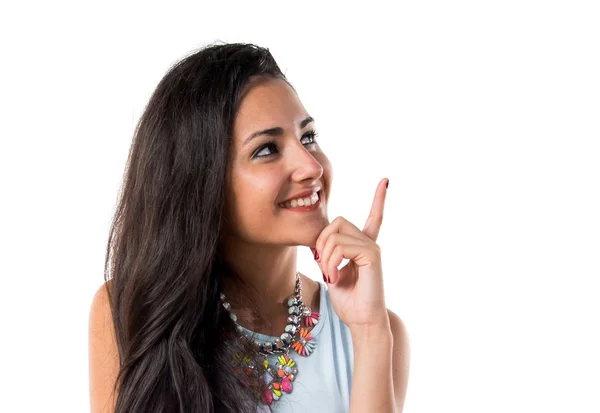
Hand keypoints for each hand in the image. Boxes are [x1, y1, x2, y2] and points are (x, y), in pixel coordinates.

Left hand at [311, 178, 388, 329]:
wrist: (362, 321)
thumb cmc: (348, 301)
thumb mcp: (332, 273)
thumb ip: (327, 254)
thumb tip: (318, 245)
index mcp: (362, 246)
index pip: (374, 217)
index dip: (379, 199)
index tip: (386, 180)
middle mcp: (370, 243)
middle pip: (336, 222)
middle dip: (321, 243)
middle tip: (323, 267)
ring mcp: (372, 247)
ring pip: (335, 235)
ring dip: (325, 258)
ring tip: (331, 277)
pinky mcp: (372, 255)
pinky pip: (341, 246)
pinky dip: (331, 263)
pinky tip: (336, 278)